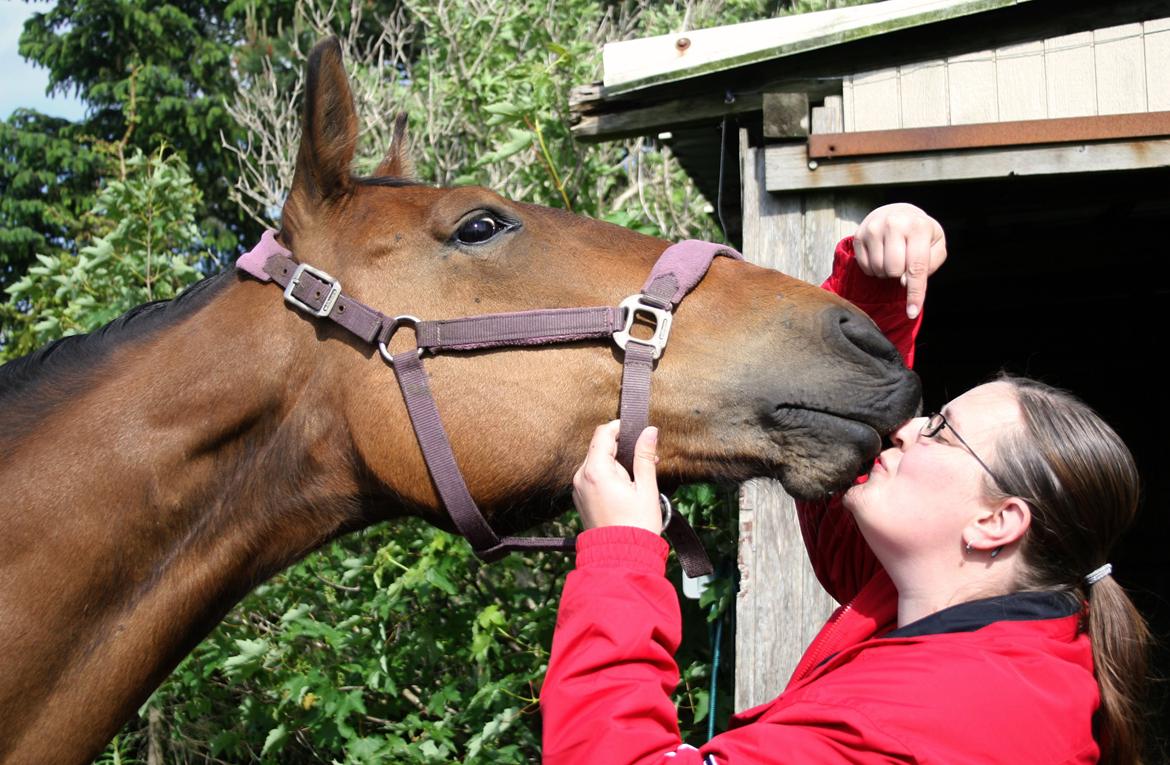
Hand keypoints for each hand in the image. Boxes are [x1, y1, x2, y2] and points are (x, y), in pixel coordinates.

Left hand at [572, 420, 661, 532]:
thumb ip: (645, 456)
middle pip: (599, 447)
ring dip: (617, 463)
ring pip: (596, 462)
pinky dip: (608, 475)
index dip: (620, 428)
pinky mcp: (580, 499)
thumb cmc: (637, 525)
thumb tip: (649, 430)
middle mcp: (581, 477)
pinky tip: (626, 489)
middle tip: (647, 460)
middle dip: (622, 448)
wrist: (621, 558)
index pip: (603, 433)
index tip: (638, 432)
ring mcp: (578, 488)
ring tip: (639, 479)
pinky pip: (593, 476)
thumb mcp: (646, 488)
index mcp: (595, 471)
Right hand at [853, 203, 946, 318]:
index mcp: (918, 227)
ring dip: (886, 272)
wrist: (897, 213)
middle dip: (900, 275)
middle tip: (903, 263)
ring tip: (892, 259)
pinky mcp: (859, 235)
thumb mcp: (935, 244)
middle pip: (894, 270)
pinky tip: (880, 257)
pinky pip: (865, 267)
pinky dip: (874, 269)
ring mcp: (873, 228)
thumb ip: (929, 265)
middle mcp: (894, 224)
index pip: (916, 267)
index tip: (912, 312)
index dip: (915, 292)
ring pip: (878, 269)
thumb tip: (904, 282)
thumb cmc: (919, 233)